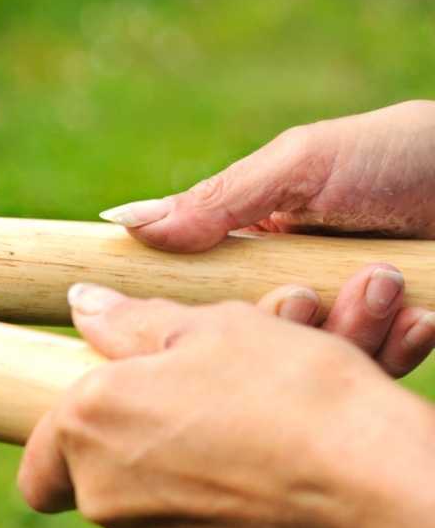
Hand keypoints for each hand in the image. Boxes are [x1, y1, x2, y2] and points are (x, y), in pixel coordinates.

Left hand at [18, 282, 434, 527]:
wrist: (372, 485)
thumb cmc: (292, 391)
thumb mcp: (216, 327)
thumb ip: (133, 322)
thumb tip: (81, 303)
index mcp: (85, 426)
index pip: (39, 461)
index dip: (67, 447)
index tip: (111, 432)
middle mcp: (101, 498)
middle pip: (98, 484)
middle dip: (143, 458)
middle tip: (209, 425)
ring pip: (150, 519)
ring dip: (184, 491)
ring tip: (252, 455)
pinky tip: (271, 499)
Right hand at [102, 100, 434, 371]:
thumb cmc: (407, 153)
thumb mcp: (304, 163)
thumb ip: (220, 198)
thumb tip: (123, 225)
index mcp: (258, 245)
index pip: (201, 296)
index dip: (193, 314)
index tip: (185, 324)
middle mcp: (297, 288)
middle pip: (255, 340)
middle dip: (284, 325)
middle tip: (306, 296)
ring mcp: (348, 319)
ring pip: (316, 362)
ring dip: (351, 332)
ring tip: (386, 285)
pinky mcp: (397, 344)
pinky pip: (379, 373)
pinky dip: (399, 348)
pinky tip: (421, 317)